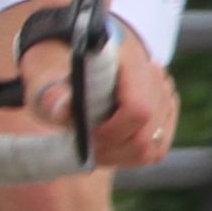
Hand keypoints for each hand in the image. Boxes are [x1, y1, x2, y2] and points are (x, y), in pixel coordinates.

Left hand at [19, 21, 177, 169]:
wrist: (73, 55)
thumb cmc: (58, 67)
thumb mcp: (44, 76)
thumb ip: (52, 94)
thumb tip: (62, 112)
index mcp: (128, 60)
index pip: (138, 110)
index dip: (113, 132)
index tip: (88, 136)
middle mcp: (153, 76)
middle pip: (147, 135)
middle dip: (114, 150)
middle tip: (88, 149)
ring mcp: (164, 94)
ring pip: (153, 147)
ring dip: (121, 156)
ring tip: (96, 148)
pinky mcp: (166, 111)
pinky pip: (156, 149)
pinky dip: (131, 155)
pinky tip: (110, 147)